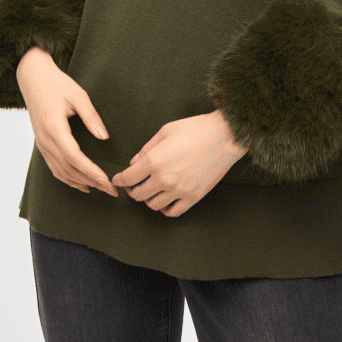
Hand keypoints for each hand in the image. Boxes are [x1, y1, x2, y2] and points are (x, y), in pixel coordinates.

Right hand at [16, 46, 118, 197]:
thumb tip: (104, 137)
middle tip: (111, 190)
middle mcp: (45, 140)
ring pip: (60, 172)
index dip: (91, 172)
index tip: (107, 181)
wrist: (33, 77)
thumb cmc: (57, 83)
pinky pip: (54, 167)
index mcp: (54, 128)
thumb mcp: (78, 96)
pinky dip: (68, 179)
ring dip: (80, 183)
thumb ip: (92, 117)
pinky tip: (81, 183)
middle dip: (91, 182)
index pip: (75, 158)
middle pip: (69, 169)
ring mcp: (41, 143)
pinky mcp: (41, 143)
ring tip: (100, 189)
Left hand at [111, 111, 247, 216]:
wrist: (225, 136)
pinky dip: (165, 209)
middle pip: (138, 194)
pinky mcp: (193, 197)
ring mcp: (179, 190)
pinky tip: (165, 200)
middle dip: (132, 190)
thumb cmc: (196, 129)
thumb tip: (134, 162)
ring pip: (153, 205)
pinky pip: (172, 212)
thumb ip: (147, 148)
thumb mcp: (166, 131)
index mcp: (154, 160)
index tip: (117, 180)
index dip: (119, 180)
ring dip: (148, 199)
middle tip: (133, 185)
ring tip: (150, 190)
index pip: (128, 177)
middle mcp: (164, 179)